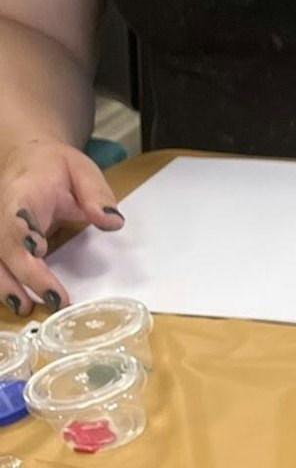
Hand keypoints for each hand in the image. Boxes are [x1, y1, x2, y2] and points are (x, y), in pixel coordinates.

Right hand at [0, 137, 123, 314]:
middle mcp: (2, 210)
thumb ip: (97, 195)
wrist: (24, 158)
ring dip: (5, 285)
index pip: (18, 212)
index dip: (23, 231)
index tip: (38, 248)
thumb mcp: (81, 171)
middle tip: (55, 300)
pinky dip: (3, 284)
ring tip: (24, 309)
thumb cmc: (54, 168)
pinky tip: (17, 303)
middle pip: (4, 244)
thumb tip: (112, 221)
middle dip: (25, 274)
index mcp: (25, 191)